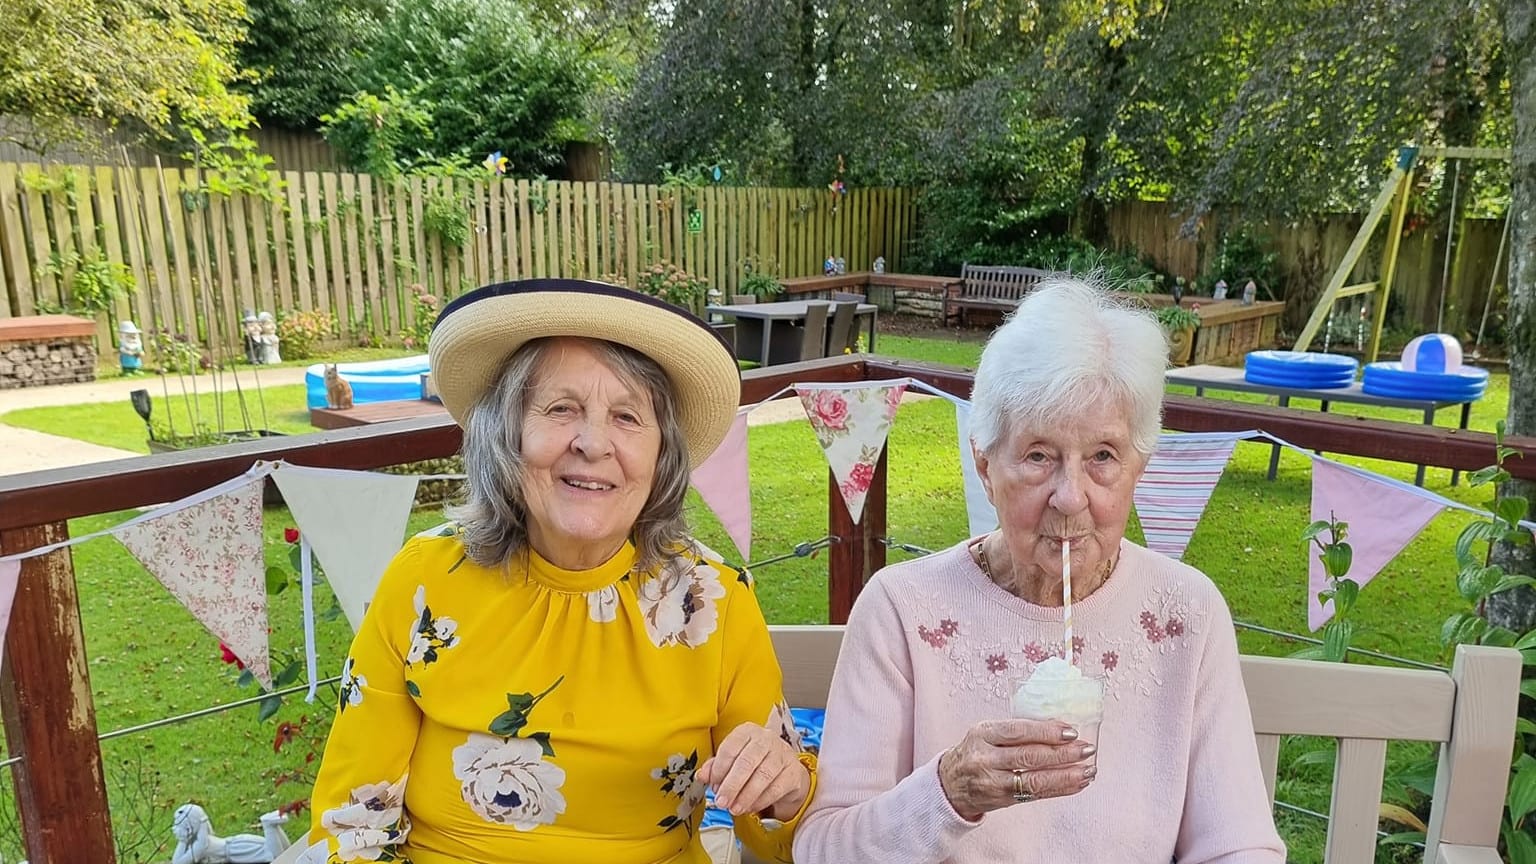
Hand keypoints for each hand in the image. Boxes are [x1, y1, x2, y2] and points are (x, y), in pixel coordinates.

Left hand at [698, 722, 810, 820]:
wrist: (785, 767)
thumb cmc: (754, 761)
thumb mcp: (733, 759)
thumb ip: (716, 767)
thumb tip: (702, 775)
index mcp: (747, 731)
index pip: (731, 747)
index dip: (719, 768)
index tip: (713, 785)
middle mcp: (766, 739)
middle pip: (747, 762)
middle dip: (732, 785)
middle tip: (722, 802)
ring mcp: (782, 754)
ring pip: (763, 776)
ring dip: (746, 796)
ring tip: (734, 809)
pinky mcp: (793, 771)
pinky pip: (776, 788)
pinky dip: (761, 801)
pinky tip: (750, 807)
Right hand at [938, 719, 1095, 820]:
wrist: (950, 784)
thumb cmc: (976, 753)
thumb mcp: (987, 734)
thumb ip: (1016, 731)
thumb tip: (1060, 728)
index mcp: (983, 733)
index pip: (1018, 731)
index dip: (1046, 731)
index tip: (1070, 731)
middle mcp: (985, 758)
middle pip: (1029, 756)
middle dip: (1063, 753)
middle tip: (1087, 749)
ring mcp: (992, 781)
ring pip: (1034, 779)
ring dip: (1066, 775)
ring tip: (1088, 770)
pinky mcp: (1002, 800)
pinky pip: (1036, 794)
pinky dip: (1060, 789)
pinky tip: (1077, 783)